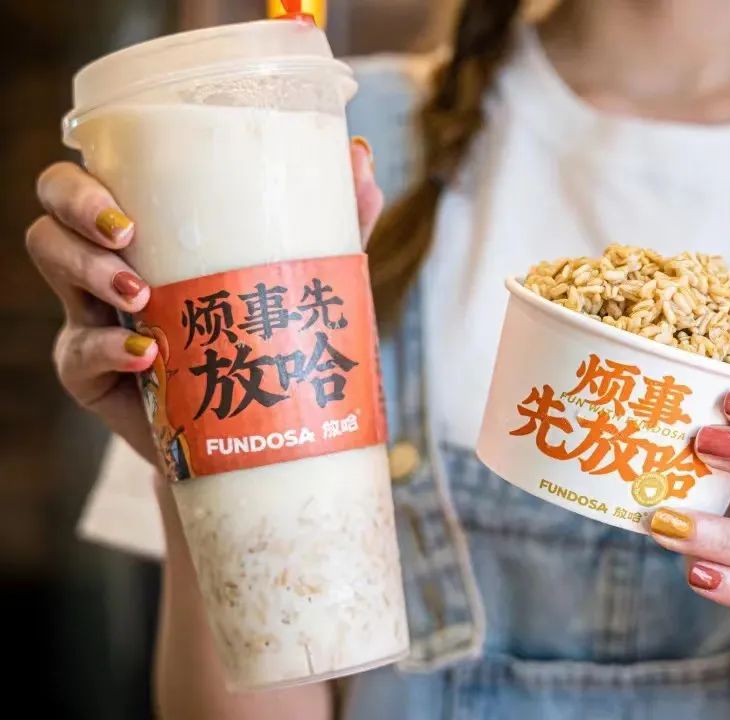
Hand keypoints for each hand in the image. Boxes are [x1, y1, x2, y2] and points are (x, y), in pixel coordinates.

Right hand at [25, 137, 382, 465]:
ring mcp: (92, 322)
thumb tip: (360, 155)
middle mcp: (106, 270)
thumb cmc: (268, 334)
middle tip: (126, 236)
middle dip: (77, 216)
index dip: (83, 187)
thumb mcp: (302, 274)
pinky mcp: (93, 376)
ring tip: (140, 296)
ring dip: (89, 273)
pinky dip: (109, 351)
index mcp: (146, 235)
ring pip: (52, 273)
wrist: (251, 431)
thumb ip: (332, 221)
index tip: (129, 210)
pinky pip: (77, 355)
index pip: (83, 187)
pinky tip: (146, 354)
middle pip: (49, 220)